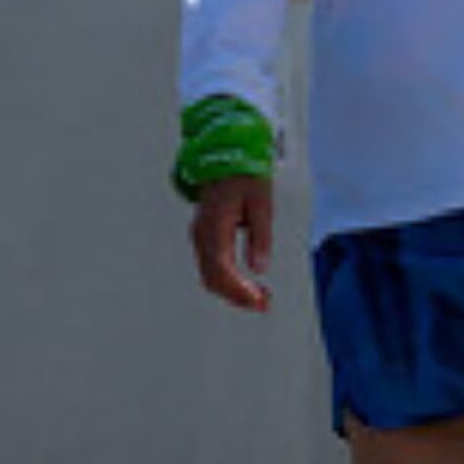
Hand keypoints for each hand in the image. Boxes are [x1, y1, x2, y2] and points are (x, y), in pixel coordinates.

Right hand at [190, 175, 274, 312]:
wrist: (226, 160)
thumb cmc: (244, 177)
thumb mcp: (262, 204)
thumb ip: (260, 236)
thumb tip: (259, 268)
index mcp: (215, 225)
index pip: (221, 267)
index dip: (238, 289)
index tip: (258, 299)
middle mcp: (202, 234)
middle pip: (213, 278)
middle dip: (237, 296)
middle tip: (264, 303)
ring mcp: (200, 237)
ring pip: (210, 276)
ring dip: (232, 292)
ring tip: (259, 297)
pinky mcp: (203, 238)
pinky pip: (210, 268)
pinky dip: (226, 282)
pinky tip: (244, 285)